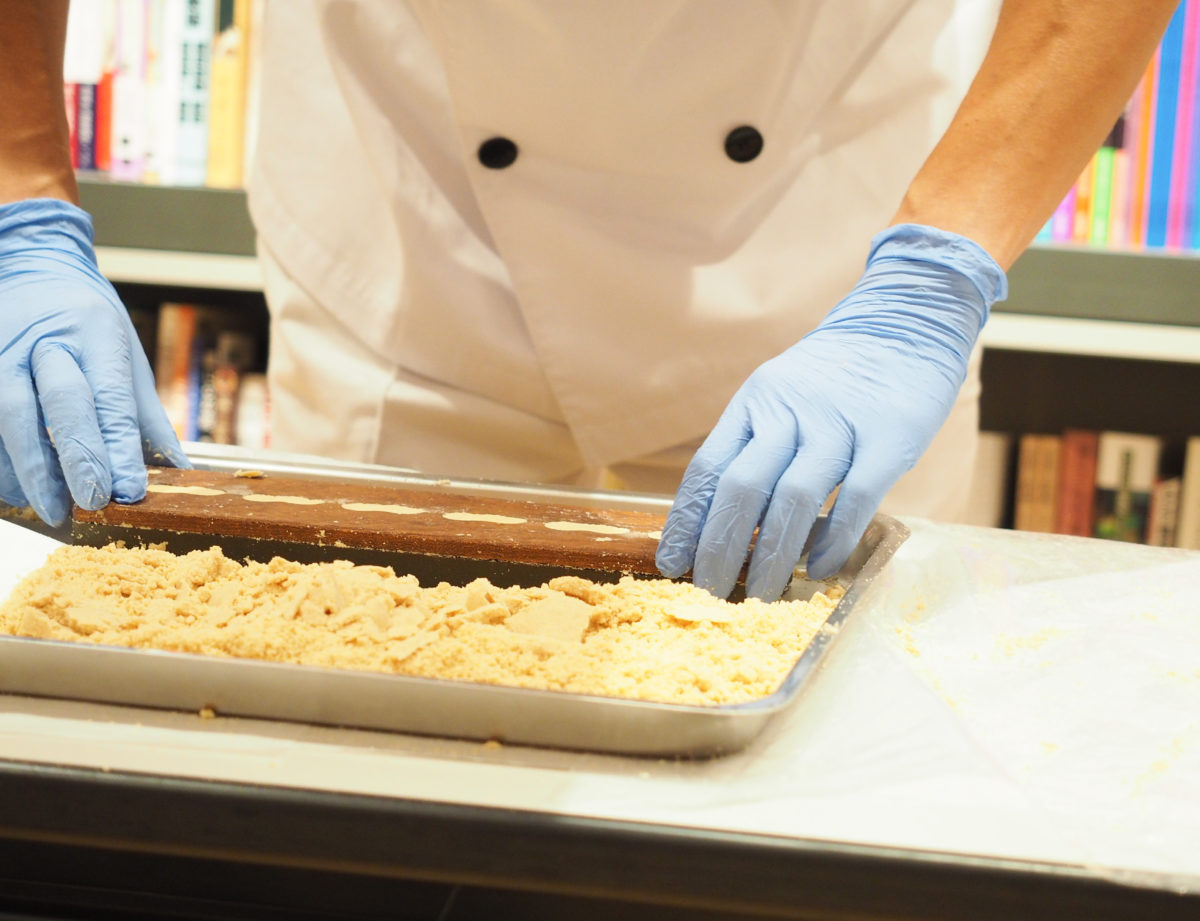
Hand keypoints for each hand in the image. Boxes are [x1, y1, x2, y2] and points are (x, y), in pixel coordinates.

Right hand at [0, 198, 188, 526]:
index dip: (118, 448)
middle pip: (61, 403)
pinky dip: (2, 463)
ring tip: (55, 510)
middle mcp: (45, 340)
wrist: (30, 269)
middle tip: (92, 503)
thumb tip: (181, 472)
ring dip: (32, 471)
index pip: (110, 397)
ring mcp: (1, 351)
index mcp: (95, 333)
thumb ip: (146, 417)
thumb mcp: (127, 355)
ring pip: (11, 417)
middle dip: (77, 458)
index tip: (129, 491)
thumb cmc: (87, 322)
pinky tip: (20, 490)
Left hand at [656, 224, 1006, 600]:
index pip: (707, 468)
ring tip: (762, 595)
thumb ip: (755, 447)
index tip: (671, 563)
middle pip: (742, 486)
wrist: (905, 321)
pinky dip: (834, 539)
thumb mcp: (780, 396)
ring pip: (794, 497)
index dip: (686, 521)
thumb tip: (722, 520)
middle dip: (719, 547)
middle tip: (709, 593)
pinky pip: (856, 497)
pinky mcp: (889, 436)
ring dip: (773, 555)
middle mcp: (790, 410)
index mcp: (755, 402)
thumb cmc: (835, 377)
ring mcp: (840, 422)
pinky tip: (820, 569)